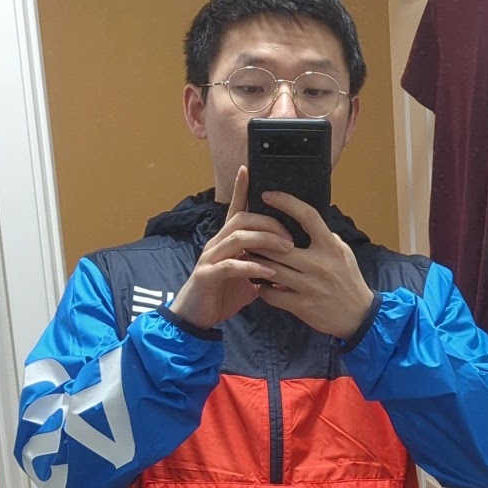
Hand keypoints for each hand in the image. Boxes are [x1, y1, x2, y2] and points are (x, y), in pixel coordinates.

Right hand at [169, 167, 293, 329]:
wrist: (196, 319)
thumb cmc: (222, 296)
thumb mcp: (246, 276)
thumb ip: (261, 262)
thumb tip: (285, 258)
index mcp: (226, 241)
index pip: (235, 209)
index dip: (240, 188)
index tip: (248, 168)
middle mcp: (216, 244)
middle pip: (242, 219)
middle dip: (269, 223)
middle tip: (292, 237)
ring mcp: (210, 259)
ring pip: (237, 238)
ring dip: (265, 241)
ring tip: (286, 250)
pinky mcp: (207, 276)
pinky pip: (231, 266)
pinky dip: (252, 266)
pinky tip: (269, 272)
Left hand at [256, 193, 374, 339]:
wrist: (359, 316)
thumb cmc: (349, 280)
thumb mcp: (344, 253)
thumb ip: (325, 237)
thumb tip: (305, 221)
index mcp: (330, 246)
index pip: (307, 216)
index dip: (286, 202)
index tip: (267, 195)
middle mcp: (320, 264)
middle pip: (278, 245)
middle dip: (259, 240)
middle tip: (246, 235)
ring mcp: (310, 286)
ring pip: (271, 270)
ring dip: (256, 264)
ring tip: (247, 258)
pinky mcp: (302, 306)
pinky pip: (272, 294)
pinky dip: (263, 289)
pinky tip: (262, 285)